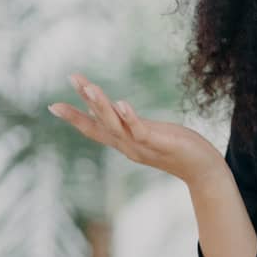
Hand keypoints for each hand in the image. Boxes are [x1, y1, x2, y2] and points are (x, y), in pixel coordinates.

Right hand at [49, 72, 223, 188]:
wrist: (203, 170)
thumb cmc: (178, 149)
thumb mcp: (148, 134)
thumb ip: (130, 125)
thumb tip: (115, 110)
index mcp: (124, 143)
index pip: (94, 129)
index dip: (75, 117)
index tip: (52, 105)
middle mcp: (128, 146)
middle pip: (99, 125)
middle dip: (81, 106)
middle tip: (67, 86)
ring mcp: (142, 145)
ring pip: (115, 126)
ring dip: (101, 106)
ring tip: (89, 87)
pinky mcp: (159, 143)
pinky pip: (140, 130)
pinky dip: (130, 117)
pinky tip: (122, 103)